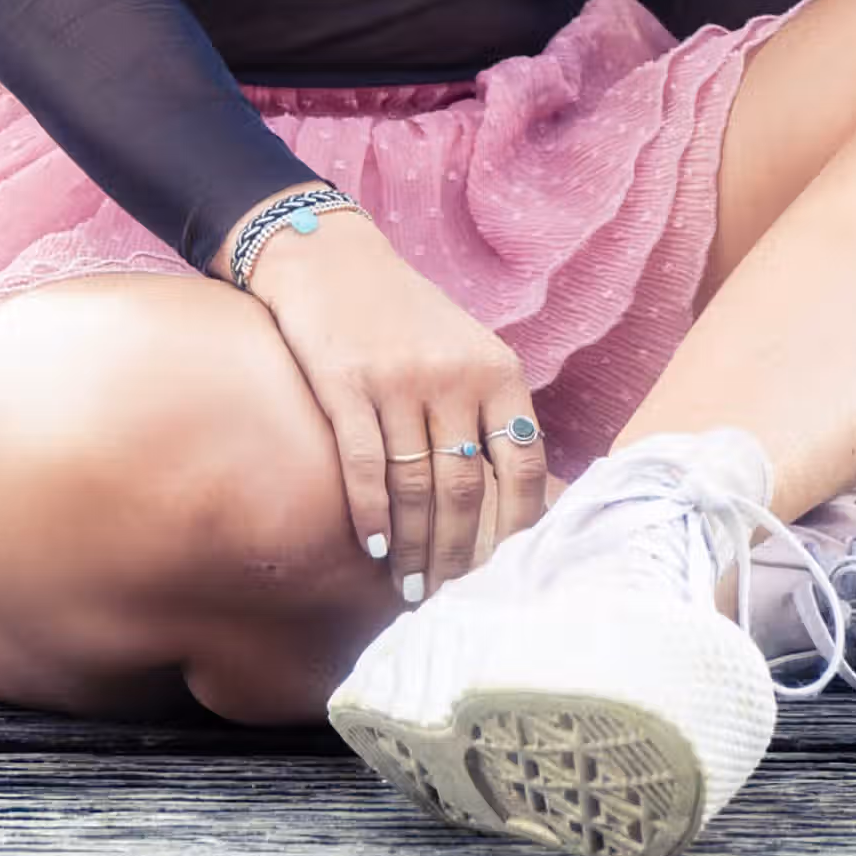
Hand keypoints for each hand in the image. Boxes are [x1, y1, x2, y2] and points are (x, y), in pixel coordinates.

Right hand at [240, 211, 550, 603]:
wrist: (329, 257)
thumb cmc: (405, 316)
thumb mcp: (466, 348)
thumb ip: (491, 412)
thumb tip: (520, 504)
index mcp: (497, 369)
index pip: (525, 467)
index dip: (518, 530)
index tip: (507, 574)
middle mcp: (453, 374)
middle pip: (467, 490)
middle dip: (458, 555)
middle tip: (448, 597)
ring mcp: (398, 379)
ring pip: (416, 488)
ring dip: (414, 548)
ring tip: (410, 585)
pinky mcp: (344, 383)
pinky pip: (363, 466)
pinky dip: (371, 515)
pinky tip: (374, 547)